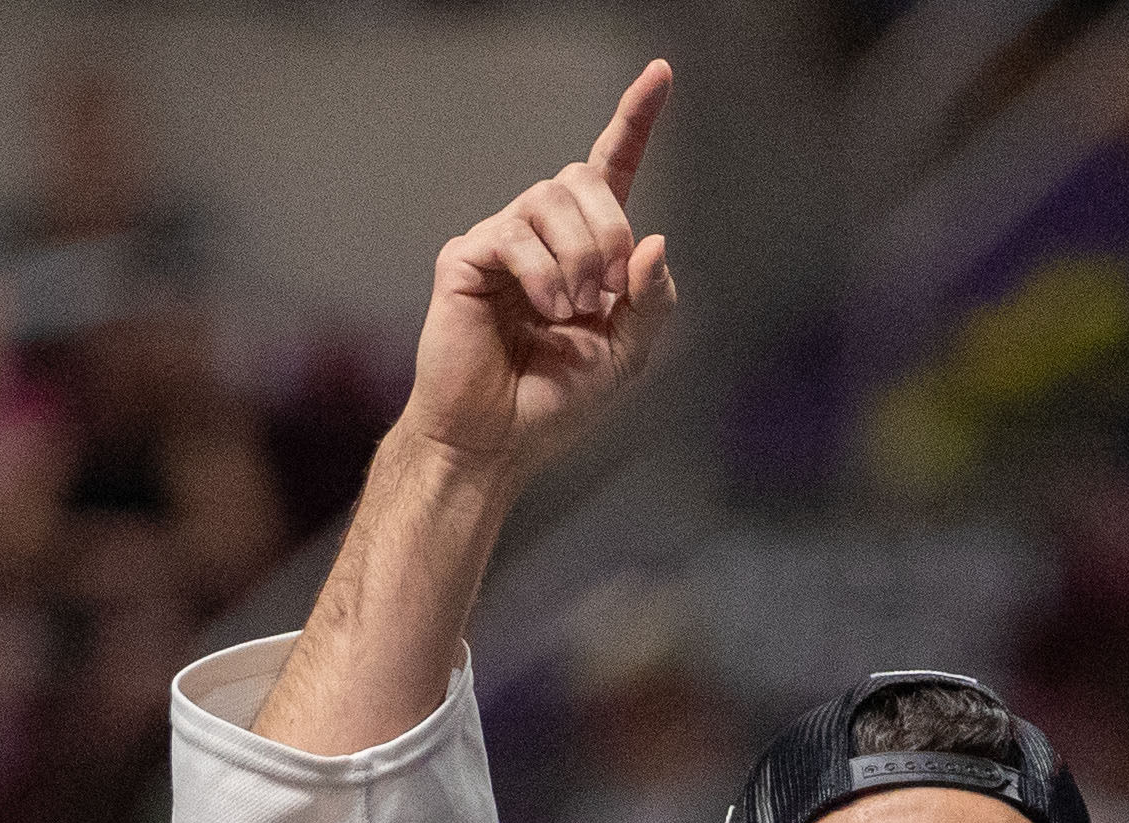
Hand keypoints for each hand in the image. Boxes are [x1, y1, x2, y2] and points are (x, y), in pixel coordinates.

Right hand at [405, 60, 677, 479]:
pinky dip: (543, 275)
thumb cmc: (554, 402)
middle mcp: (542, 234)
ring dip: (578, 258)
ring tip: (571, 311)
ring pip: (550, 198)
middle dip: (609, 232)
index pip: (610, 169)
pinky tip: (546, 312)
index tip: (660, 74)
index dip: (634, 122)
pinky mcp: (468, 257)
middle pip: (582, 179)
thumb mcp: (625, 355)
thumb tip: (654, 240)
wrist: (497, 441)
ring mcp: (502, 240)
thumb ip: (650, 301)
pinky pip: (514, 234)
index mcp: (584, 250)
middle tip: (607, 293)